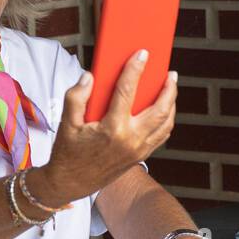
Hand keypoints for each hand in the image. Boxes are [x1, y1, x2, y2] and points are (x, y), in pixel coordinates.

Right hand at [45, 51, 176, 201]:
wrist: (71, 183)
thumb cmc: (68, 153)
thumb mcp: (67, 123)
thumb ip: (76, 97)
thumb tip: (90, 77)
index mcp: (112, 129)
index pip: (127, 91)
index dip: (136, 69)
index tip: (142, 55)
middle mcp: (130, 140)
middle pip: (160, 109)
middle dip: (169, 89)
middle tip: (170, 73)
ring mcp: (139, 150)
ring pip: (166, 123)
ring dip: (172, 104)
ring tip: (170, 88)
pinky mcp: (141, 156)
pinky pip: (161, 135)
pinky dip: (166, 120)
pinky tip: (164, 109)